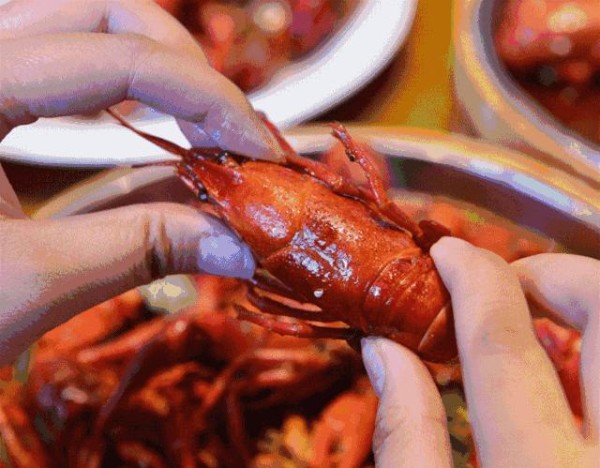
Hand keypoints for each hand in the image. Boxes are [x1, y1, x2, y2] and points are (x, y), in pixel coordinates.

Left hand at [0, 0, 283, 365]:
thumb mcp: (30, 285)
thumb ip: (143, 248)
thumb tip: (242, 245)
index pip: (114, 56)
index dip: (205, 97)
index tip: (258, 147)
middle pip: (99, 8)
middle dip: (183, 65)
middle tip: (230, 131)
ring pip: (77, 19)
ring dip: (153, 64)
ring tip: (200, 123)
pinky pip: (56, 58)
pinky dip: (117, 86)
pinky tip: (148, 128)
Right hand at [361, 237, 598, 466]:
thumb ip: (408, 438)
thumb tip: (383, 349)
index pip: (501, 346)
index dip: (472, 282)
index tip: (449, 253)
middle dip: (558, 274)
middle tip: (513, 280)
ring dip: (589, 304)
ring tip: (543, 311)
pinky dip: (599, 352)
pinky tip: (570, 365)